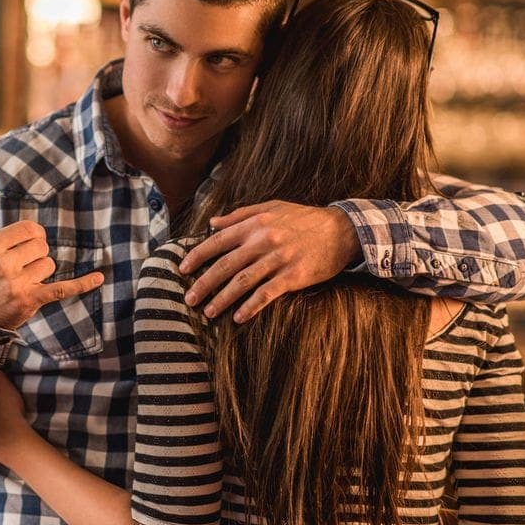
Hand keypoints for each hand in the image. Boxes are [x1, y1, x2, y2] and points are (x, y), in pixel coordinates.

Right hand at [0, 177, 103, 330]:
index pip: (30, 229)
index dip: (32, 235)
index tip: (24, 244)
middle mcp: (3, 265)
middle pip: (41, 246)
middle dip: (35, 253)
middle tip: (20, 264)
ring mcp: (17, 285)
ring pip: (49, 264)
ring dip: (41, 271)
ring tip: (22, 280)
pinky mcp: (30, 300)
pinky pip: (62, 288)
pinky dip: (82, 284)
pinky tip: (99, 278)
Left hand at [179, 202, 359, 321]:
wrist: (341, 230)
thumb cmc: (303, 218)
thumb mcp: (271, 207)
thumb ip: (240, 215)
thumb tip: (211, 223)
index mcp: (255, 224)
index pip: (217, 242)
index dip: (197, 256)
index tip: (182, 269)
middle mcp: (263, 242)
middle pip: (225, 265)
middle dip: (204, 284)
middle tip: (189, 299)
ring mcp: (278, 260)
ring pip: (242, 282)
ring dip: (222, 299)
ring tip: (208, 313)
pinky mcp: (293, 276)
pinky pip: (267, 294)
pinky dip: (251, 306)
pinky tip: (238, 317)